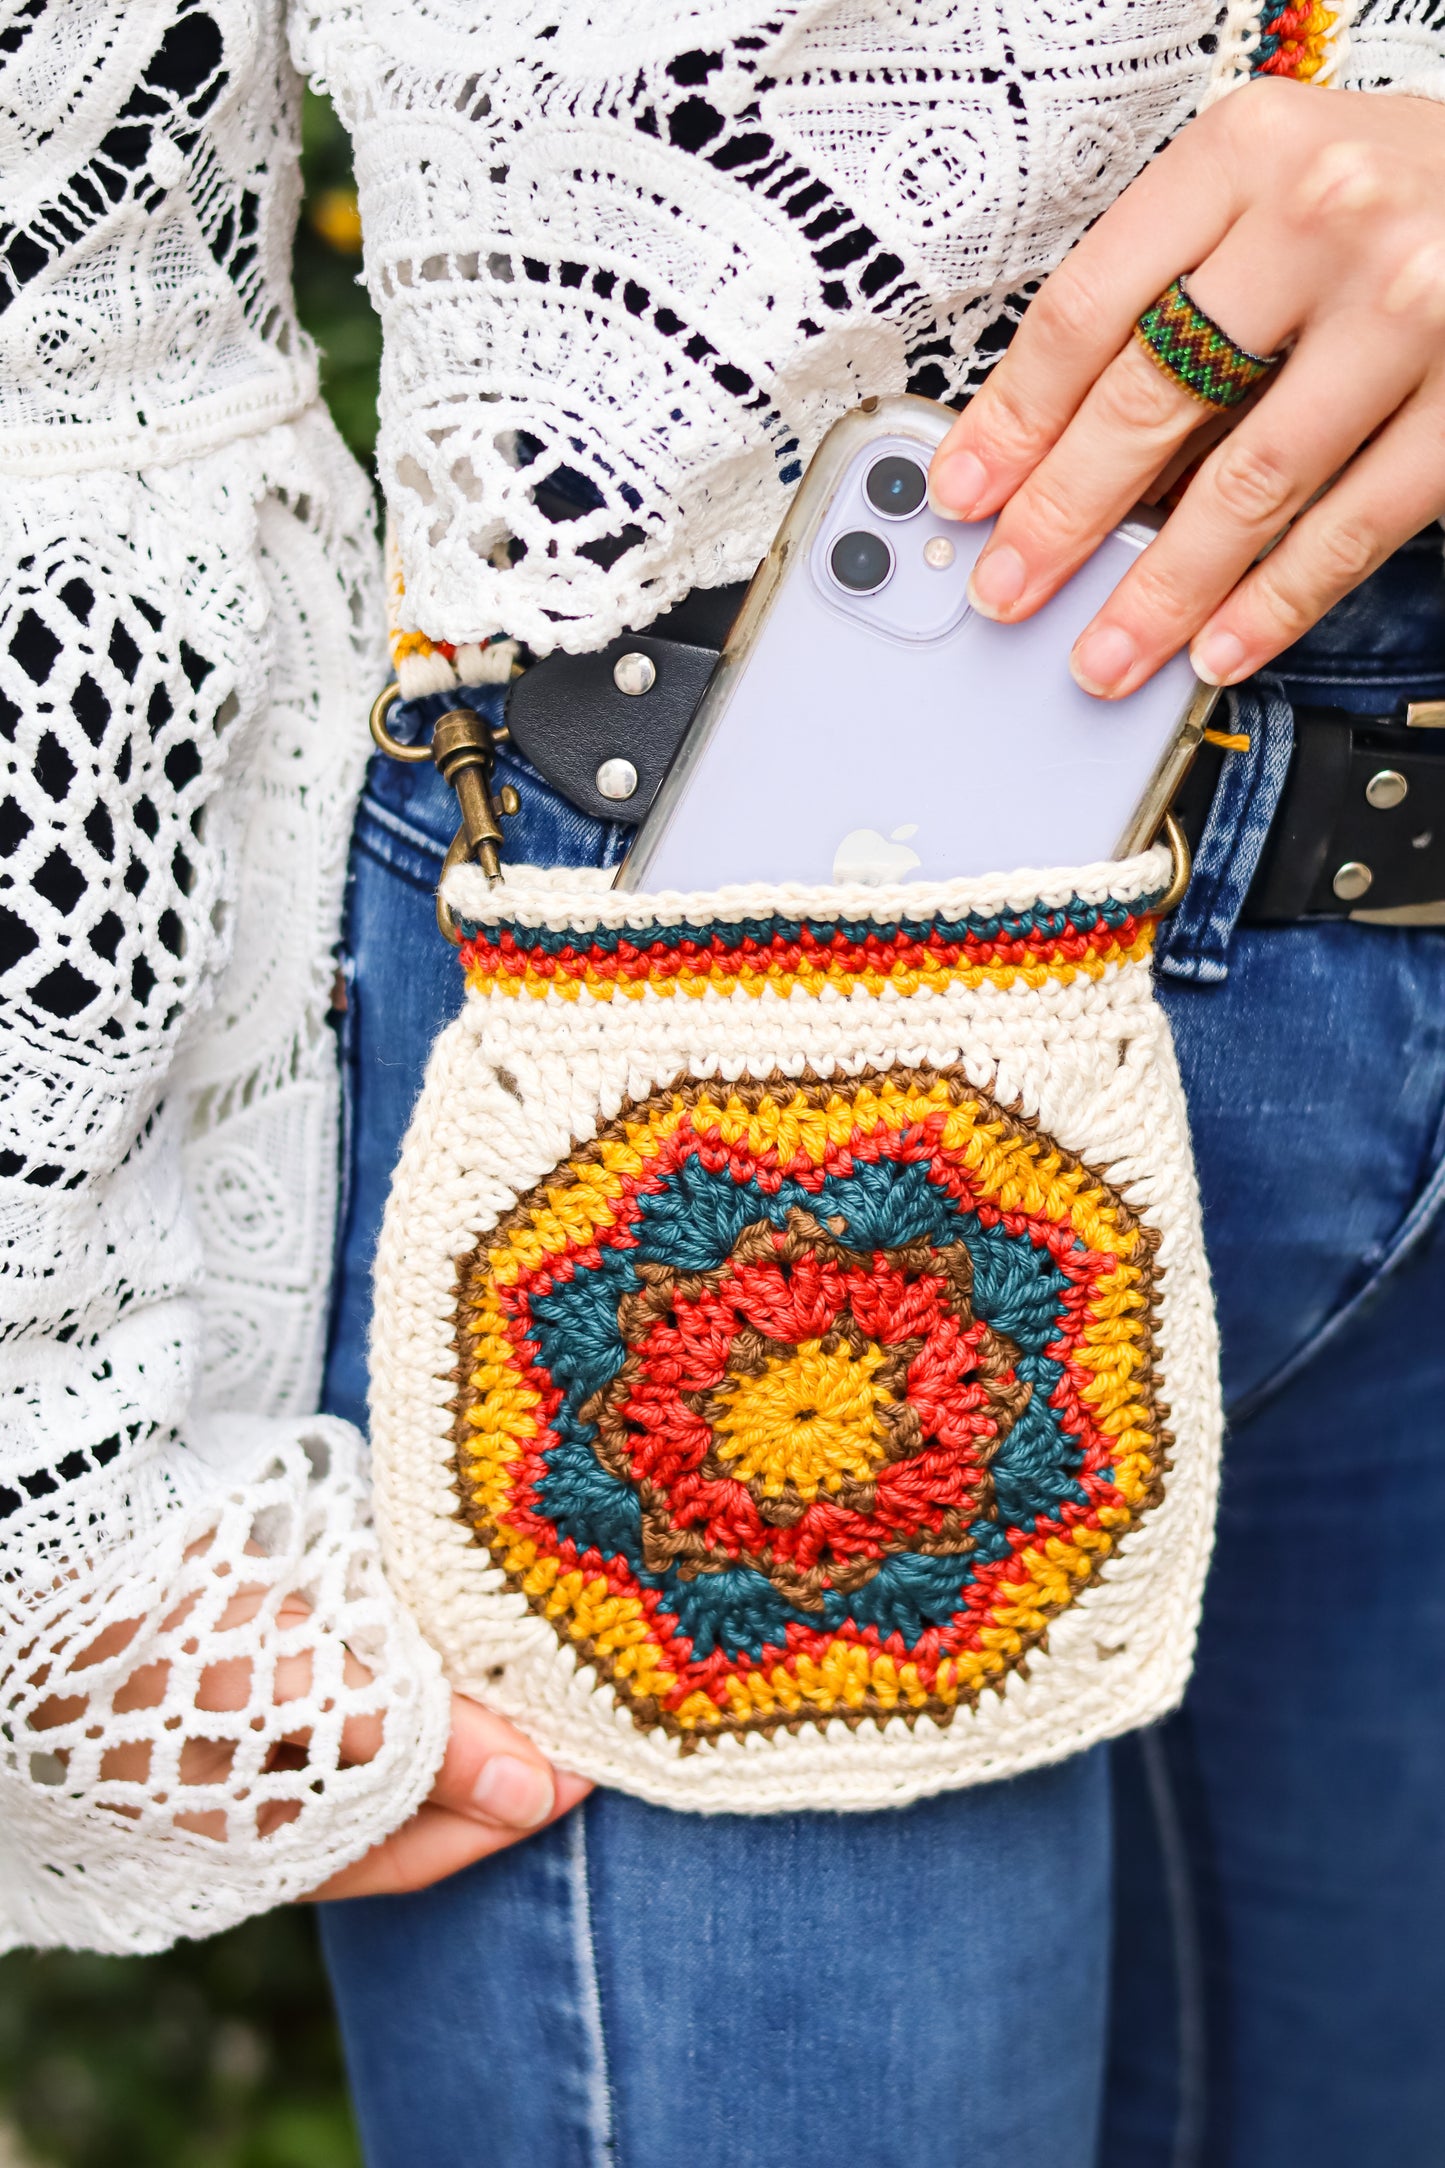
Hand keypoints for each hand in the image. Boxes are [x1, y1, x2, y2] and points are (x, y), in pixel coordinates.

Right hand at [32, 1554, 586, 1893]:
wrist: (58, 1535)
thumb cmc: (155, 1620)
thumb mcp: (279, 1678)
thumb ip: (404, 1735)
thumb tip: (533, 1795)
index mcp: (258, 1836)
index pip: (413, 1852)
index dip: (505, 1813)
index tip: (588, 1766)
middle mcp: (266, 1796)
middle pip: (412, 1792)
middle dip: (492, 1753)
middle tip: (578, 1699)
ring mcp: (266, 1730)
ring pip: (395, 1729)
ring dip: (460, 1695)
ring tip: (532, 1649)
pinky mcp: (273, 1657)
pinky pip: (367, 1671)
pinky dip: (417, 1650)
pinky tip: (457, 1610)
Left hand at [928, 81, 1444, 696]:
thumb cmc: (1397, 184)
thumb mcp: (1268, 188)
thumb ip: (1175, 293)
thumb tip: (1065, 450)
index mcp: (1243, 153)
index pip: (1089, 308)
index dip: (1012, 419)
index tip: (968, 493)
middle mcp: (1322, 217)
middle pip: (1151, 396)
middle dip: (1063, 516)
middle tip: (1011, 588)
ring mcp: (1405, 310)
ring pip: (1248, 481)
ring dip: (1162, 590)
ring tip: (1106, 653)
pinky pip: (1353, 525)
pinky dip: (1277, 602)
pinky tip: (1221, 645)